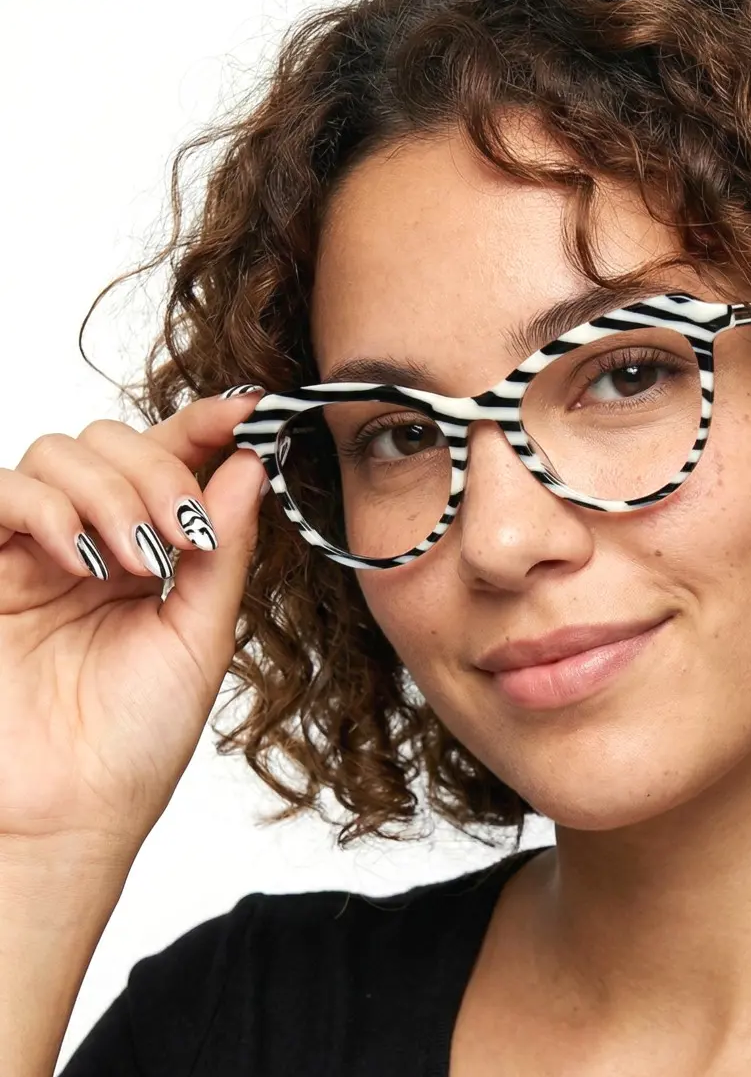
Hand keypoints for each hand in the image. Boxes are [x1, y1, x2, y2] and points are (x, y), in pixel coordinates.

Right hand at [0, 389, 268, 848]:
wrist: (68, 814)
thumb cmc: (134, 739)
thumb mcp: (201, 636)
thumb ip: (223, 550)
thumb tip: (252, 466)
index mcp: (149, 552)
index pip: (174, 459)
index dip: (210, 425)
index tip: (252, 409)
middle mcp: (92, 540)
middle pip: (116, 440)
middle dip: (159, 470)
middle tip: (181, 535)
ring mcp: (33, 550)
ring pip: (61, 453)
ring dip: (111, 492)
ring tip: (134, 561)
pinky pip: (1, 494)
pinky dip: (49, 508)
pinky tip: (83, 559)